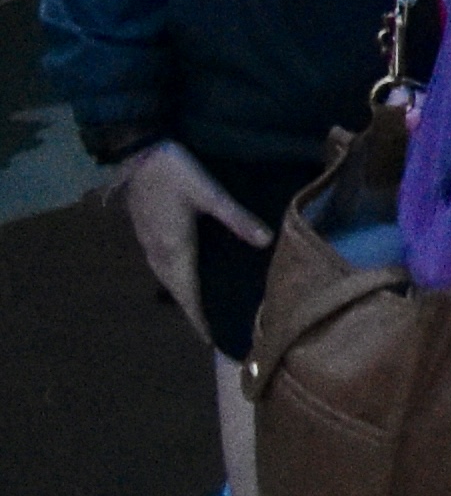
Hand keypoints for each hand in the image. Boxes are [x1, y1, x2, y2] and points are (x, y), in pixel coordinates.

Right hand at [102, 143, 269, 339]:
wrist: (139, 155)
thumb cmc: (176, 173)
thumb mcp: (210, 194)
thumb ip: (237, 219)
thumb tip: (266, 241)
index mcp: (174, 250)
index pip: (188, 294)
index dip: (199, 317)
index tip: (211, 339)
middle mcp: (158, 254)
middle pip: (177, 292)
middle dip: (193, 313)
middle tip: (212, 332)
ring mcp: (149, 246)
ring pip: (168, 281)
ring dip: (184, 297)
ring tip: (202, 312)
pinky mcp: (147, 235)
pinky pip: (163, 269)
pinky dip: (176, 282)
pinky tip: (188, 280)